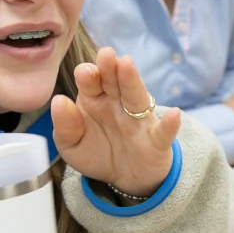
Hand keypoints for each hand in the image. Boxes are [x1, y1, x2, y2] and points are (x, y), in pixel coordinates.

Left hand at [51, 46, 182, 195]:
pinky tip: (174, 115)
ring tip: (127, 64)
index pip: (92, 83)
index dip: (88, 76)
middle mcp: (119, 105)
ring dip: (133, 81)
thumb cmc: (98, 154)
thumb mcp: (72, 145)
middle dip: (111, 68)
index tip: (85, 73)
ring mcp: (139, 121)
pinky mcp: (156, 141)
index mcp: (96, 101)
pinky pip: (163, 133)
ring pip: (137, 98)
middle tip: (106, 54)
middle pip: (115, 83)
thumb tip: (59, 100)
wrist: (125, 179)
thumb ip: (65, 126)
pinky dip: (169, 125)